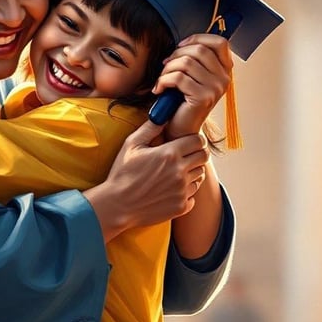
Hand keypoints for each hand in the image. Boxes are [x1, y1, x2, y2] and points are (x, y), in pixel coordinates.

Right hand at [83, 119, 208, 241]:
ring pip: (200, 175)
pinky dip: (185, 191)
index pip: (198, 141)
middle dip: (196, 153)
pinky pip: (193, 194)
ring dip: (191, 172)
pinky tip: (169, 189)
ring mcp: (182, 190)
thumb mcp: (131, 145)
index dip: (195, 139)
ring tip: (173, 173)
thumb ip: (150, 128)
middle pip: (203, 157)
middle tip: (183, 156)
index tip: (187, 142)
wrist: (117, 206)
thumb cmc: (122, 173)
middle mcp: (179, 172)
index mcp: (169, 154)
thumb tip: (163, 115)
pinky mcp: (182, 206)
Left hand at [152, 34, 232, 137]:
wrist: (180, 130)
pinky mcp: (203, 98)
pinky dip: (162, 81)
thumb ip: (194, 59)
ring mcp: (216, 88)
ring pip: (186, 63)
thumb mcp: (191, 76)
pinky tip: (158, 90)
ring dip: (167, 69)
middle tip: (164, 67)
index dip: (197, 38)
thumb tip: (183, 42)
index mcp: (225, 70)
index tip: (180, 46)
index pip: (220, 42)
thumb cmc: (181, 101)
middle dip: (176, 55)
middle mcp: (225, 78)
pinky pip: (178, 78)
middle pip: (199, 50)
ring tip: (162, 80)